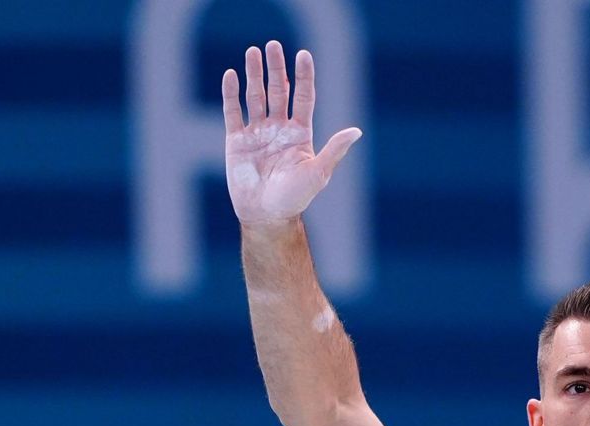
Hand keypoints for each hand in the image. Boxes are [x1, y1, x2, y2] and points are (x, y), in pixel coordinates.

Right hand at [222, 41, 361, 225]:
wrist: (266, 216)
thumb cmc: (295, 198)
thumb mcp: (318, 172)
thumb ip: (334, 150)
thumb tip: (357, 131)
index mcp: (300, 133)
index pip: (303, 97)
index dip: (303, 76)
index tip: (303, 54)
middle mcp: (279, 129)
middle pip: (278, 91)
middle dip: (275, 68)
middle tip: (273, 45)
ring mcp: (257, 133)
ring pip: (255, 96)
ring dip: (254, 74)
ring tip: (253, 51)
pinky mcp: (236, 141)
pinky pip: (233, 112)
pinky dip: (231, 94)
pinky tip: (232, 75)